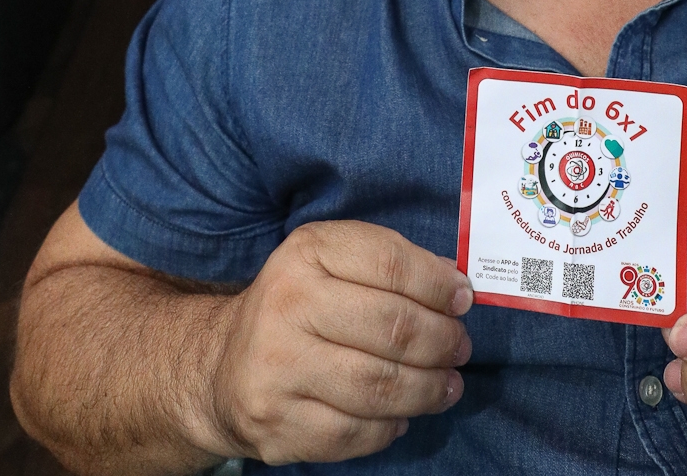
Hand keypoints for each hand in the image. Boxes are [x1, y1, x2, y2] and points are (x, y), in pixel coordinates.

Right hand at [200, 221, 471, 465]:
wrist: (223, 364)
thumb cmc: (297, 304)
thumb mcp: (331, 259)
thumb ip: (389, 262)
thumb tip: (454, 284)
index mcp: (306, 253)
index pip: (389, 263)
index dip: (438, 285)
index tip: (463, 301)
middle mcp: (286, 305)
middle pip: (391, 328)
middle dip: (441, 342)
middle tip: (460, 349)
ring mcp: (278, 369)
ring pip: (378, 387)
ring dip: (427, 390)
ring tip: (447, 386)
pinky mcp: (277, 424)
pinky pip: (355, 433)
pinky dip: (391, 427)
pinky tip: (403, 415)